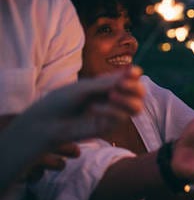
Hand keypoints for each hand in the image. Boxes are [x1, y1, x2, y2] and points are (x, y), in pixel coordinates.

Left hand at [23, 67, 144, 177]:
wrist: (47, 122)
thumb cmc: (62, 101)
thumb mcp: (86, 87)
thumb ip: (109, 83)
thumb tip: (134, 73)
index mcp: (107, 84)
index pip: (130, 78)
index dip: (135, 74)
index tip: (132, 72)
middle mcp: (113, 98)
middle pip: (139, 93)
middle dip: (135, 87)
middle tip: (122, 85)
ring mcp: (112, 113)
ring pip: (137, 107)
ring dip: (127, 99)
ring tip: (111, 96)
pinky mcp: (109, 127)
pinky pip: (121, 118)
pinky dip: (109, 110)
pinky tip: (93, 108)